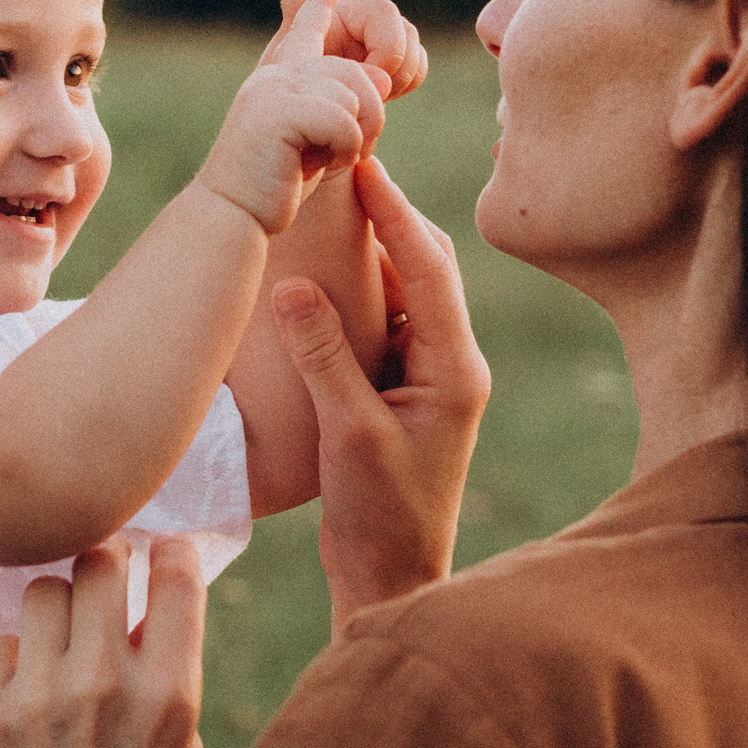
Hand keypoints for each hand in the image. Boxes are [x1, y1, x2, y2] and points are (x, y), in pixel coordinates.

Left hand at [0, 537, 207, 747]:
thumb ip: (167, 682)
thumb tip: (146, 615)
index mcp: (170, 693)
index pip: (173, 574)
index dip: (165, 554)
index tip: (156, 556)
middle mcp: (106, 682)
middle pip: (98, 562)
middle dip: (101, 569)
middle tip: (97, 589)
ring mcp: (39, 695)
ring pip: (39, 593)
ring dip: (51, 615)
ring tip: (54, 653)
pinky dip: (10, 663)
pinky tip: (20, 699)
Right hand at [199, 0, 390, 234]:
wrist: (232, 214)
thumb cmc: (272, 187)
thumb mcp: (320, 144)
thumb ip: (349, 109)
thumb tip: (385, 77)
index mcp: (280, 78)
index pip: (304, 28)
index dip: (318, 0)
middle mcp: (276, 75)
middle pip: (359, 74)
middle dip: (369, 118)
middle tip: (342, 153)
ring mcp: (275, 89)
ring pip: (357, 96)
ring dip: (356, 139)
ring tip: (323, 162)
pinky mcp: (280, 111)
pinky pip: (345, 121)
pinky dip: (344, 151)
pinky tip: (317, 167)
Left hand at [260, 0, 426, 99]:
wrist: (314, 131)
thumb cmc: (296, 110)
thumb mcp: (300, 94)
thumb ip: (333, 79)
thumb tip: (381, 78)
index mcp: (307, 15)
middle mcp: (345, 14)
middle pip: (386, 13)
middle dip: (388, 51)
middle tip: (371, 82)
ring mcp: (374, 34)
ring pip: (409, 38)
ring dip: (399, 70)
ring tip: (373, 92)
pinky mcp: (394, 57)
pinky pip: (418, 61)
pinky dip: (408, 78)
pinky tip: (388, 93)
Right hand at [272, 157, 489, 631]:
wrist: (394, 581)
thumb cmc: (379, 517)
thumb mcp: (347, 434)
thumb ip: (324, 358)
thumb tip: (293, 284)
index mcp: (454, 369)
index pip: (430, 269)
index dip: (395, 213)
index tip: (363, 165)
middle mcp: (451, 365)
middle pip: (426, 269)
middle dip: (389, 220)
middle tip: (346, 170)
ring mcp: (429, 379)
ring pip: (404, 294)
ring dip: (371, 254)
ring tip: (330, 209)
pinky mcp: (403, 394)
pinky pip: (383, 324)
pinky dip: (356, 293)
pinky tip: (320, 278)